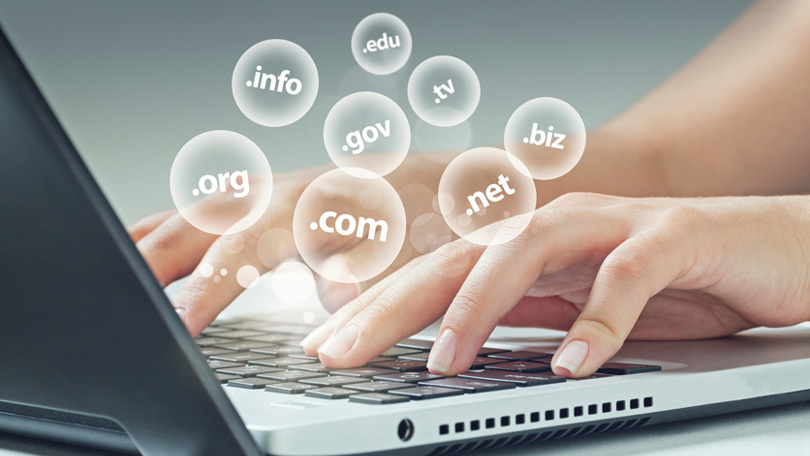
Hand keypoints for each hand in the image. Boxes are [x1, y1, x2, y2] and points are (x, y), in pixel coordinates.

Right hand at [128, 154, 450, 335]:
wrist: (471, 189)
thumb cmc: (444, 225)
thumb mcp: (413, 260)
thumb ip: (362, 285)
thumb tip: (324, 310)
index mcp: (320, 202)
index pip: (243, 247)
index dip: (207, 288)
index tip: (179, 325)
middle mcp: (293, 189)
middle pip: (206, 219)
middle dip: (155, 259)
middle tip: (116, 298)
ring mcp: (285, 190)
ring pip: (203, 207)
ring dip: (156, 236)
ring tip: (114, 263)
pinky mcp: (286, 199)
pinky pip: (218, 209)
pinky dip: (181, 226)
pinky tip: (161, 245)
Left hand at [303, 193, 809, 377]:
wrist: (770, 244)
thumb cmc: (673, 274)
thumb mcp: (580, 303)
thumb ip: (527, 312)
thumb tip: (462, 339)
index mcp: (532, 246)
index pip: (440, 273)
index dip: (379, 305)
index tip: (330, 343)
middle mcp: (559, 226)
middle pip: (459, 259)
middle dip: (393, 305)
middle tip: (340, 350)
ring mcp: (613, 225)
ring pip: (525, 252)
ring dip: (479, 306)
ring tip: (442, 360)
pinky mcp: (674, 237)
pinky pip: (626, 277)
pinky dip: (598, 320)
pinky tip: (573, 361)